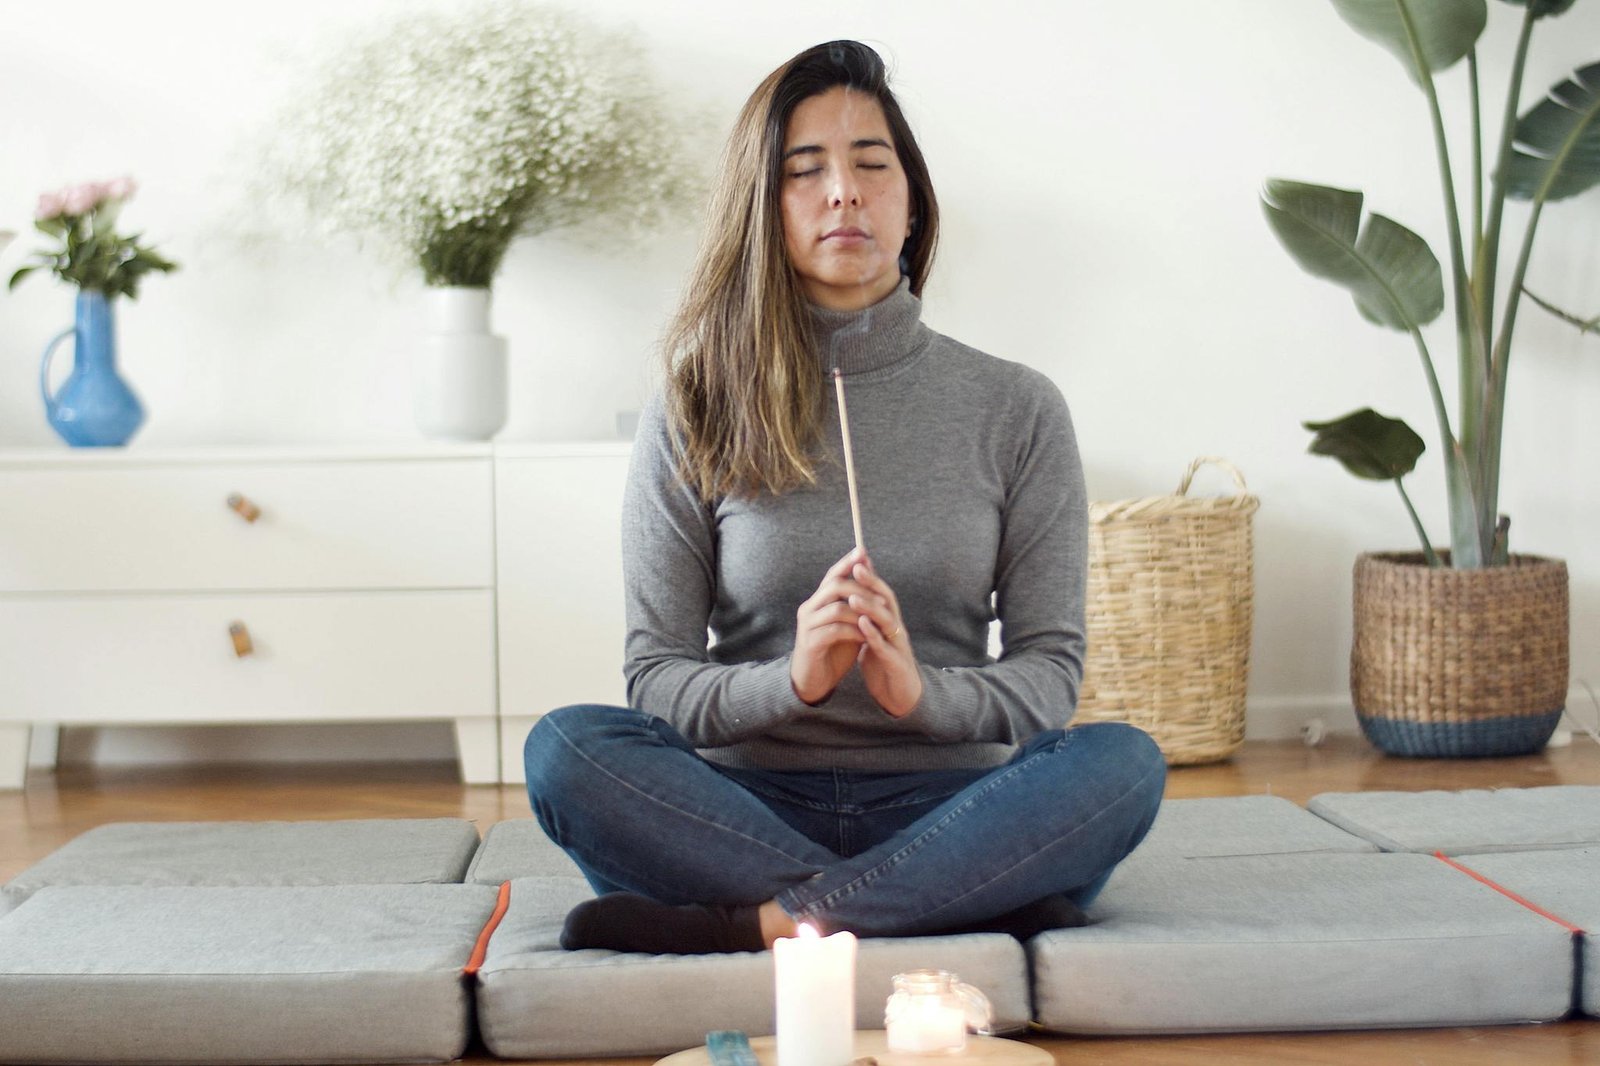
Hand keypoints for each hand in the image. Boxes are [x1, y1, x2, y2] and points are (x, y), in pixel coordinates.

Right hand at [790, 547, 869, 703]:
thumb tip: (872, 582)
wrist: (812, 681)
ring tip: (879, 617)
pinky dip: (854, 631)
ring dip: (860, 612)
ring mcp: (807, 626)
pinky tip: (866, 636)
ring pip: (836, 608)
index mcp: (817, 602)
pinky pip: (834, 630)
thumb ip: (856, 604)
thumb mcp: (847, 624)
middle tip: (882, 597)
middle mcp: (809, 609)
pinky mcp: (810, 643)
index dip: (847, 563)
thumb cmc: (832, 650)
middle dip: (861, 588)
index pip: (831, 575)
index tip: (863, 551)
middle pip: (834, 586)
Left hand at [849, 558, 922, 717]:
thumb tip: (854, 598)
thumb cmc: (885, 665)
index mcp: (889, 623)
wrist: (900, 697)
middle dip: (872, 584)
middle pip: (887, 601)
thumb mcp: (873, 638)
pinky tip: (863, 625)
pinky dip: (874, 635)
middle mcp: (896, 629)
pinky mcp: (897, 664)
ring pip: (887, 621)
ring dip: (871, 608)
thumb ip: (866, 619)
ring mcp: (898, 645)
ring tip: (854, 597)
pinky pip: (885, 647)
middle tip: (857, 567)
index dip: (870, 578)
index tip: (856, 560)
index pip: (881, 594)